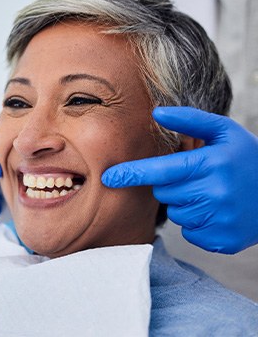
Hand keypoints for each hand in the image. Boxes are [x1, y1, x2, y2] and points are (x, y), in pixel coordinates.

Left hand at [102, 106, 257, 253]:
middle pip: (164, 193)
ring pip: (176, 213)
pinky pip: (189, 232)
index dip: (131, 174)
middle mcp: (214, 194)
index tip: (108, 178)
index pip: (160, 171)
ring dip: (185, 203)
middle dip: (171, 185)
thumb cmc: (247, 159)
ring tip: (211, 194)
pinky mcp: (221, 241)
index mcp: (211, 165)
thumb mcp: (224, 132)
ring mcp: (219, 220)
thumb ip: (189, 120)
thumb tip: (156, 112)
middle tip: (196, 177)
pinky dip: (197, 222)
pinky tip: (217, 211)